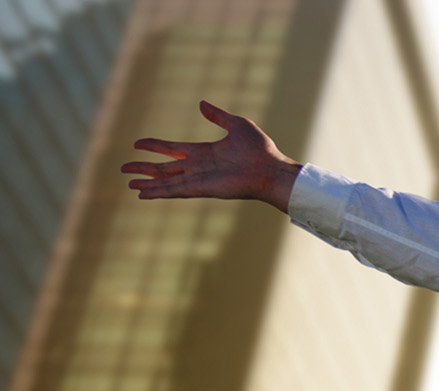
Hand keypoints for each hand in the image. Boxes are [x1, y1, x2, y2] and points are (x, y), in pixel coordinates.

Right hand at [123, 101, 302, 212]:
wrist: (270, 169)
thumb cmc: (260, 149)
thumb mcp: (238, 125)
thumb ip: (218, 116)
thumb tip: (201, 104)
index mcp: (205, 152)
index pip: (172, 149)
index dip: (155, 146)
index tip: (138, 143)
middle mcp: (198, 167)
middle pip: (164, 168)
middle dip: (144, 168)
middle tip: (124, 168)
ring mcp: (198, 179)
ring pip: (165, 181)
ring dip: (147, 182)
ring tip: (129, 183)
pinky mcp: (200, 189)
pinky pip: (174, 191)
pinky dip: (157, 192)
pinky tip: (141, 194)